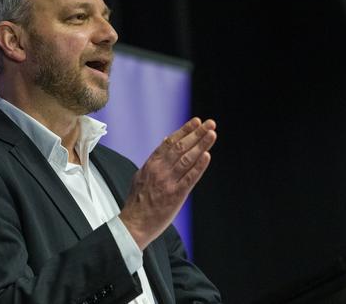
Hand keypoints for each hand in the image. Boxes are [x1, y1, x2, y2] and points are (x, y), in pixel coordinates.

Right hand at [119, 118, 216, 249]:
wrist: (134, 223)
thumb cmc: (137, 201)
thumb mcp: (140, 175)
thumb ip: (154, 160)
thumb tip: (164, 142)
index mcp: (150, 164)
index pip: (170, 142)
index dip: (184, 130)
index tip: (196, 122)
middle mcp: (159, 170)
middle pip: (180, 147)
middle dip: (196, 133)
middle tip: (210, 123)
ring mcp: (168, 182)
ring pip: (187, 159)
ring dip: (201, 145)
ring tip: (212, 134)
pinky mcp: (176, 195)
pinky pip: (190, 178)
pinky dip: (199, 166)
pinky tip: (207, 156)